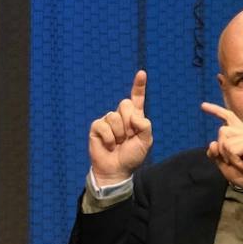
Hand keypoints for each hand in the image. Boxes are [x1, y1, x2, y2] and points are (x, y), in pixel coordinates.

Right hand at [87, 70, 153, 184]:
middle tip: (128, 137)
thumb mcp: (146, 141)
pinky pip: (103, 126)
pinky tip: (109, 146)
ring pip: (114, 116)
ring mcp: (107, 121)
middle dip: (129, 121)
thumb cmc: (132, 156)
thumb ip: (145, 125)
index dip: (139, 85)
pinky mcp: (97, 128)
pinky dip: (109, 138)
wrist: (117, 170)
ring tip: (118, 143)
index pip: (137, 98)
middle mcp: (120, 116)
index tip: (141, 73)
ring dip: (119, 133)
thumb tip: (133, 115)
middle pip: (125, 104)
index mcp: (134, 117)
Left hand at [200, 102, 242, 206]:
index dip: (215, 110)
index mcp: (242, 133)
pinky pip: (230, 149)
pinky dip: (233, 160)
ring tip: (241, 162)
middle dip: (222, 150)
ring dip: (228, 156)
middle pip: (221, 131)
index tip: (202, 106)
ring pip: (224, 140)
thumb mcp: (224, 164)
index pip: (228, 117)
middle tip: (237, 161)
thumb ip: (216, 153)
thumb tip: (212, 143)